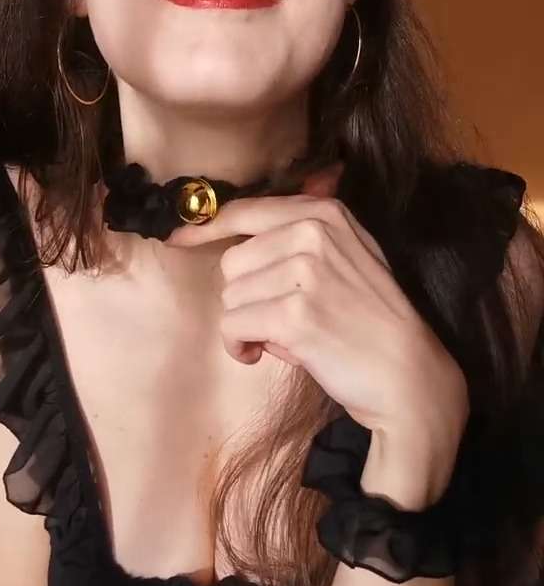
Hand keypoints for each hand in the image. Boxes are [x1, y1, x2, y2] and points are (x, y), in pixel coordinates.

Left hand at [167, 163, 468, 498]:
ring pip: (230, 296)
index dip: (205, 228)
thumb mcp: (349, 256)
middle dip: (244, 295)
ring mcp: (305, 271)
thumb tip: (236, 223)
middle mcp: (314, 232)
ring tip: (279, 339)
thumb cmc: (370, 321)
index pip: (245, 211)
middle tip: (276, 319)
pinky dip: (240, 346)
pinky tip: (262, 354)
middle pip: (232, 261)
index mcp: (325, 213)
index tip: (177, 241)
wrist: (408, 375)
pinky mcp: (295, 314)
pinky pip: (233, 326)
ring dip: (244, 324)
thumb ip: (301, 233)